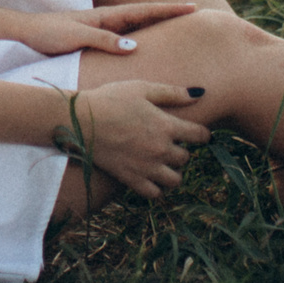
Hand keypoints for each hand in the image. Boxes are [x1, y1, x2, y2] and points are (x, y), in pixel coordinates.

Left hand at [15, 2, 198, 56]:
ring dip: (157, 23)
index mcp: (106, 16)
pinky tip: (145, 45)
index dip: (169, 9)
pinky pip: (125, 36)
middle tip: (195, 11)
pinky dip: (140, 36)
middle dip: (170, 12)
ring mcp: (101, 28)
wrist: (25, 32)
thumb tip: (134, 46)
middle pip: (146, 14)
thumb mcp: (77, 37)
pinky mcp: (94, 38)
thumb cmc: (49, 33)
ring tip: (178, 26)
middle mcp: (107, 20)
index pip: (145, 10)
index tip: (192, 6)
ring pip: (137, 25)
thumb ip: (104, 41)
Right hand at [61, 80, 209, 198]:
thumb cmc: (110, 99)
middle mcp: (160, 149)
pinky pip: (155, 193)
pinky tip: (150, 177)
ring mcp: (146, 167)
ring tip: (163, 163)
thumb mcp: (142, 88)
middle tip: (171, 144)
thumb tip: (200, 93)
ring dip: (173, 172)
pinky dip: (157, 188)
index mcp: (166, 125)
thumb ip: (172, 93)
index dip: (203, 134)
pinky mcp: (131, 179)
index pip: (199, 135)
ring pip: (175, 180)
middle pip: (186, 158)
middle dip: (182, 150)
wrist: (80, 121)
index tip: (200, 134)